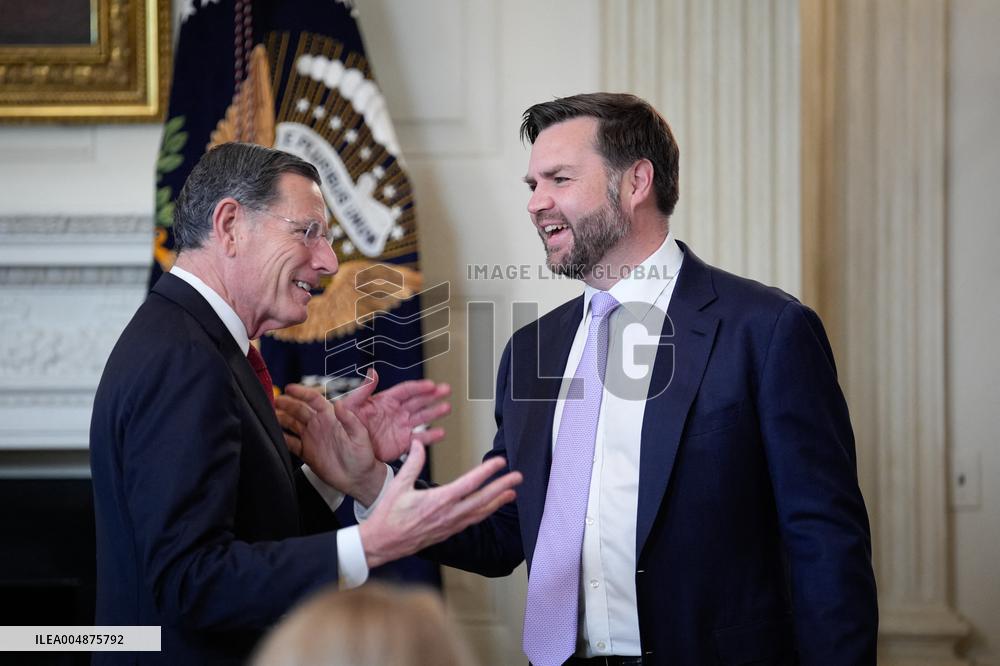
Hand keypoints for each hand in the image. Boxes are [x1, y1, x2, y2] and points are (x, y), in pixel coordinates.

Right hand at [275, 388, 385, 504]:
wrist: (358, 478)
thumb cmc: (363, 455)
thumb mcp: (360, 435)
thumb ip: (349, 419)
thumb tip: (338, 403)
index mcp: (331, 418)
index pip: (314, 400)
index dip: (302, 392)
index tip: (290, 389)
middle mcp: (319, 425)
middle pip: (299, 409)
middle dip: (286, 403)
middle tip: (274, 400)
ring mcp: (311, 438)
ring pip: (292, 424)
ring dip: (281, 418)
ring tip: (268, 415)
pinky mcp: (306, 453)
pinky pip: (291, 443)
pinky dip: (282, 439)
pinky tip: (275, 435)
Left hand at [335, 368, 450, 461]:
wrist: (349, 456)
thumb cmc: (347, 429)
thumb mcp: (351, 407)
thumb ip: (362, 391)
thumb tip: (371, 373)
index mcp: (384, 402)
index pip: (405, 391)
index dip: (418, 387)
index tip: (430, 384)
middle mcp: (396, 412)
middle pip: (418, 401)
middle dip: (433, 395)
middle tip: (445, 390)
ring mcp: (401, 427)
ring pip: (422, 417)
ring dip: (435, 412)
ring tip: (446, 408)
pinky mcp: (404, 443)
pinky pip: (420, 438)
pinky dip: (431, 436)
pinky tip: (440, 432)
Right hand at [359, 441, 521, 568]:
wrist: (382, 543)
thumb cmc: (388, 515)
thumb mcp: (398, 485)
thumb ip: (413, 463)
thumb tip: (419, 442)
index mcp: (439, 501)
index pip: (469, 484)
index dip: (487, 472)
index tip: (500, 463)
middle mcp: (449, 515)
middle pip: (483, 499)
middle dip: (502, 487)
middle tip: (518, 477)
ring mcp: (450, 526)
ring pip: (480, 513)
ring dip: (497, 502)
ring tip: (512, 493)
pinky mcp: (448, 532)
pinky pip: (472, 521)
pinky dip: (485, 513)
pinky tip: (491, 508)